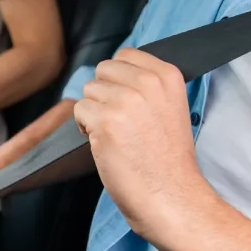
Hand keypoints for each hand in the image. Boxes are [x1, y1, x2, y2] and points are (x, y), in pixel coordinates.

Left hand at [74, 47, 206, 239]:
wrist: (171, 197)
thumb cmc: (167, 160)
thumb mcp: (170, 107)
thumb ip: (146, 85)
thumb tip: (113, 72)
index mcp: (168, 75)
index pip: (126, 54)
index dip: (119, 79)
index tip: (129, 102)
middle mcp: (148, 83)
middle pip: (103, 70)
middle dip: (104, 94)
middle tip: (121, 122)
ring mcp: (126, 101)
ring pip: (89, 91)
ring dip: (94, 113)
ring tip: (116, 136)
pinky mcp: (106, 122)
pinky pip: (79, 111)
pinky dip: (86, 129)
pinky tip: (106, 145)